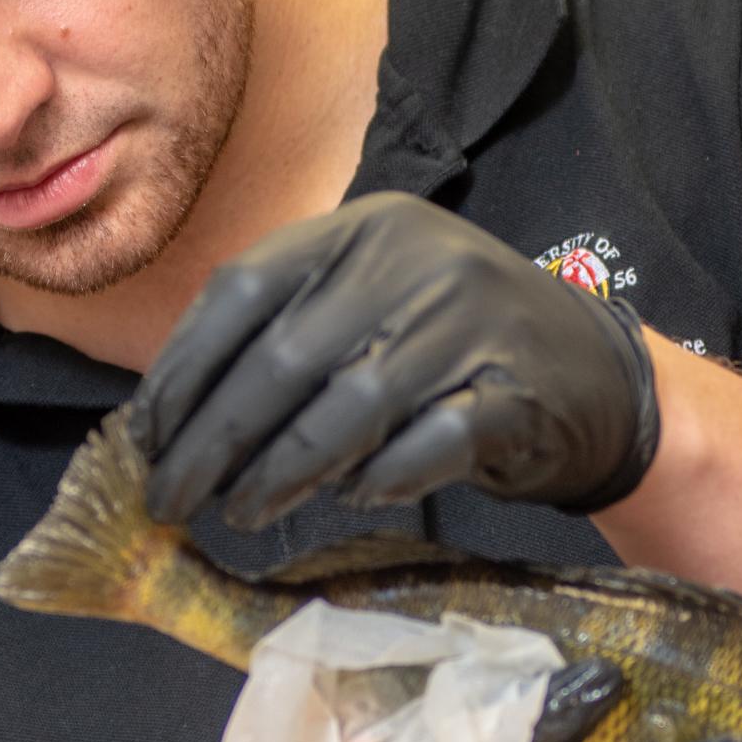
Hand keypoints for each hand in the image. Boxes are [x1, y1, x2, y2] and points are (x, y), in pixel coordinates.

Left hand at [135, 192, 660, 530]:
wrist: (595, 372)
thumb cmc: (452, 346)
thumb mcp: (370, 304)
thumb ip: (285, 336)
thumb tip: (172, 421)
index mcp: (363, 228)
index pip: (243, 288)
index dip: (183, 368)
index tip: (145, 437)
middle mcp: (414, 259)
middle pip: (284, 356)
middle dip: (214, 439)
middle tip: (174, 499)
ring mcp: (470, 322)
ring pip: (349, 404)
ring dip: (281, 471)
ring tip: (241, 513)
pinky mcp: (516, 391)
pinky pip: (431, 442)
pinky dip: (380, 480)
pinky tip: (349, 501)